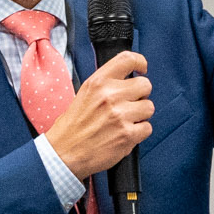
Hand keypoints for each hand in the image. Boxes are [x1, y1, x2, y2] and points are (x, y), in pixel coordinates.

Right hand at [44, 52, 152, 178]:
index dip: (140, 62)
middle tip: (129, 105)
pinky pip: (147, 128)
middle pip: (145, 85)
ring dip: (141, 115)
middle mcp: (110, 95)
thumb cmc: (72, 127)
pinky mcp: (127, 134)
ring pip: (149, 107)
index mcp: (98, 82)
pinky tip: (124, 135)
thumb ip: (106, 85)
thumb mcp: (84, 95)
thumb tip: (128, 81)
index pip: (127, 59)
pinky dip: (139, 133)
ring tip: (124, 122)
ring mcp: (120, 115)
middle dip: (141, 95)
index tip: (142, 69)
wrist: (63, 153)